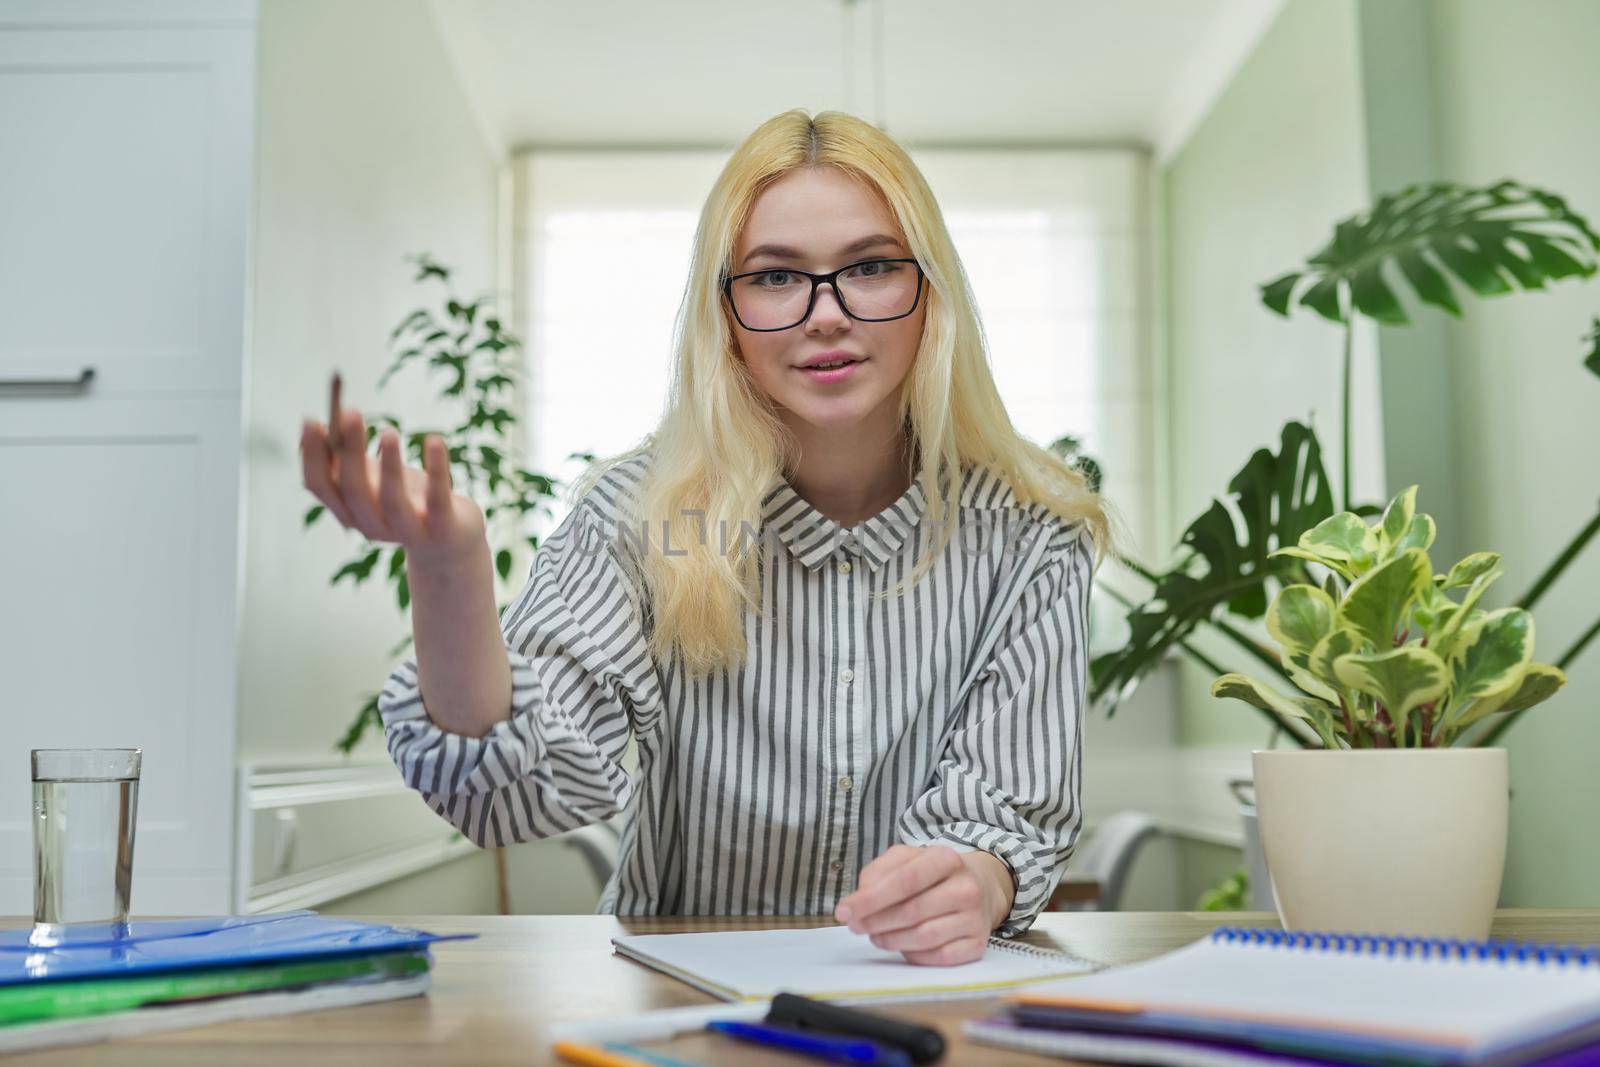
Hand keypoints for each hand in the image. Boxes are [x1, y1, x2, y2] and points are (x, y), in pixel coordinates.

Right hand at [299, 396, 483, 565]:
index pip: (320, 486)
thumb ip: (346, 459)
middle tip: (351, 413)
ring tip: (389, 431)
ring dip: (389, 464)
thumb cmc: (405, 501)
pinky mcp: (441, 528)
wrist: (449, 544)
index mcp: (348, 512)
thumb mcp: (372, 481)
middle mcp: (371, 526)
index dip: (312, 455)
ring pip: (392, 500)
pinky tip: (434, 440)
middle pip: (353, 490)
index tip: (311, 420)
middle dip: (350, 451)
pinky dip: (436, 468)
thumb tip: (318, 424)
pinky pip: (438, 498)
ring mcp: (406, 530)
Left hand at [834, 844, 1015, 965]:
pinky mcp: (978, 944)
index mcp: (946, 859)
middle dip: (875, 922)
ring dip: (890, 940)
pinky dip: (914, 955)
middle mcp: (966, 888)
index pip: (904, 881)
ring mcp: (975, 918)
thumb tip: (858, 901)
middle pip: (911, 912)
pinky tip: (902, 946)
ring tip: (876, 935)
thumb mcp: (906, 859)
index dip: (870, 899)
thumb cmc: (933, 874)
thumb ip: (878, 873)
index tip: (843, 911)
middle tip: (855, 926)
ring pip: (923, 937)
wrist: (982, 887)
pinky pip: (939, 957)